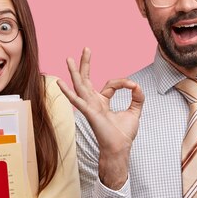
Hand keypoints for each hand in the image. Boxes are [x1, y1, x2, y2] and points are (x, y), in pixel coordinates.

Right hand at [58, 47, 143, 188]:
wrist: (120, 148)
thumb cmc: (123, 134)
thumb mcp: (135, 111)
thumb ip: (137, 97)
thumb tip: (137, 85)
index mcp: (102, 102)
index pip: (111, 84)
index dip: (123, 82)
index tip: (133, 86)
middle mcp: (93, 103)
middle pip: (87, 79)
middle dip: (86, 64)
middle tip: (86, 48)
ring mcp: (89, 107)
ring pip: (80, 86)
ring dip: (75, 72)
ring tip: (69, 58)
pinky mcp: (89, 112)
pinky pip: (77, 100)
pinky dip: (68, 92)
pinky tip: (59, 83)